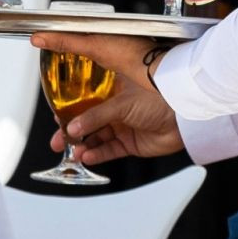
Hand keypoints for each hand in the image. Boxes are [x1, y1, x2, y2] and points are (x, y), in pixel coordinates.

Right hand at [31, 32, 188, 163]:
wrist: (188, 116)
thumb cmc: (164, 94)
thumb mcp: (122, 101)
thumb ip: (95, 116)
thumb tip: (72, 128)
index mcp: (114, 82)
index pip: (84, 83)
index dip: (67, 88)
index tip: (49, 90)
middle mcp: (117, 101)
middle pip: (87, 115)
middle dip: (69, 125)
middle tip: (56, 132)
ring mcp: (124, 122)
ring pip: (96, 134)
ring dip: (81, 142)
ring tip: (68, 148)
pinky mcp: (131, 141)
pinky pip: (109, 149)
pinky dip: (97, 153)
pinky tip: (86, 155)